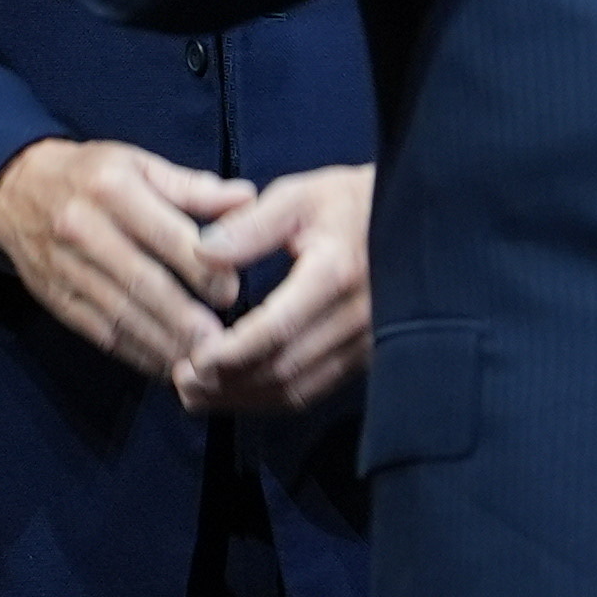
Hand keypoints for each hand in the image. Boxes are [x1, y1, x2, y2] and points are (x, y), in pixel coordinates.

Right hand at [0, 135, 248, 380]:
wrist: (14, 187)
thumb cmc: (92, 175)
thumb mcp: (139, 163)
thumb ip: (192, 186)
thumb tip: (247, 199)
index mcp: (113, 188)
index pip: (166, 236)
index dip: (203, 269)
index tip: (231, 293)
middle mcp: (84, 228)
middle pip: (143, 282)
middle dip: (185, 318)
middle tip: (222, 344)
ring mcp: (65, 267)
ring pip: (121, 314)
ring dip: (163, 344)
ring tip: (201, 364)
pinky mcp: (54, 297)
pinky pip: (99, 332)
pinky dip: (135, 354)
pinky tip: (165, 366)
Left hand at [180, 164, 377, 414]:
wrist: (415, 224)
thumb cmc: (349, 204)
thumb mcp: (299, 197)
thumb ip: (249, 226)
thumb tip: (201, 252)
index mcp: (336, 273)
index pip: (278, 328)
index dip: (231, 351)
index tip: (192, 358)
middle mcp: (357, 318)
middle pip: (283, 368)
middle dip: (227, 381)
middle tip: (180, 379)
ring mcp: (365, 345)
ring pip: (296, 390)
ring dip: (242, 398)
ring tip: (194, 393)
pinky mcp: (366, 360)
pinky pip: (312, 391)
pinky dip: (268, 399)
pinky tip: (233, 393)